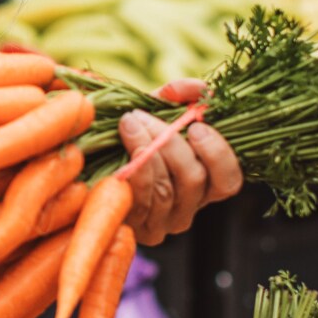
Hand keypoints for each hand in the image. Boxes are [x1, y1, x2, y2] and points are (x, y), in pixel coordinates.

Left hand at [116, 80, 243, 246]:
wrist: (89, 162)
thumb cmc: (131, 135)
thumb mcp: (156, 110)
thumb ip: (180, 96)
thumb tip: (199, 88)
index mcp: (205, 182)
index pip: (228, 180)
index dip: (218, 154)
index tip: (196, 127)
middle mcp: (189, 207)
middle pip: (194, 180)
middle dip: (170, 143)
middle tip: (143, 117)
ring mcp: (164, 223)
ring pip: (165, 190)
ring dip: (145, 151)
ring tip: (128, 123)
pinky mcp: (138, 230)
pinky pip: (140, 201)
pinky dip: (132, 171)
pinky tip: (121, 150)